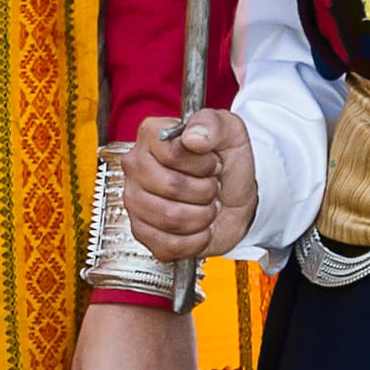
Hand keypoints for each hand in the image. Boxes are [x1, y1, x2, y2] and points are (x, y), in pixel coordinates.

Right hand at [121, 109, 256, 262]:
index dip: (202, 163)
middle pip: (171, 187)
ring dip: (201, 216)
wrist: (234, 199)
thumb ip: (213, 124)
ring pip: (170, 217)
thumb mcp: (230, 133)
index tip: (212, 163)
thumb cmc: (228, 164)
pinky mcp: (142, 232)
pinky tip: (198, 228)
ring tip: (205, 206)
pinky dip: (194, 241)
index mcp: (152, 136)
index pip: (172, 153)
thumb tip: (193, 136)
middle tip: (210, 187)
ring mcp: (135, 201)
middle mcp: (136, 166)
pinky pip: (168, 245)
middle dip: (205, 191)